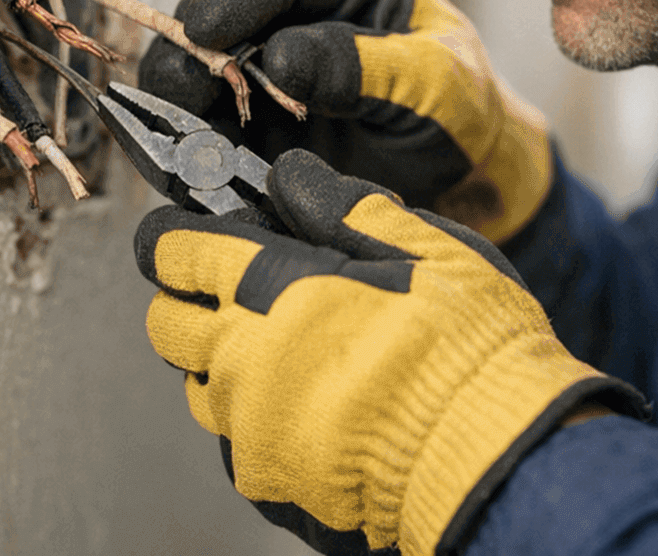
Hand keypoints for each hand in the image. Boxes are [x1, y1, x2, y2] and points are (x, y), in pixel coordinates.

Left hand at [135, 150, 646, 555]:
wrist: (490, 455)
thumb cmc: (466, 346)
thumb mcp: (424, 247)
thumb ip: (345, 207)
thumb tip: (291, 176)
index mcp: (274, 288)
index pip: (175, 250)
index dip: (181, 237)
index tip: (198, 237)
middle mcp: (243, 359)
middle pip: (167, 322)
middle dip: (191, 300)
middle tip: (244, 293)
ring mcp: (248, 426)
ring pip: (198, 383)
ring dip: (224, 362)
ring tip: (292, 354)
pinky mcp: (265, 481)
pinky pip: (233, 439)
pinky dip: (256, 418)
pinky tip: (312, 406)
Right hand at [139, 0, 549, 242]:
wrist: (463, 170)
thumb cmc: (460, 109)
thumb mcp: (433, 83)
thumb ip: (363, 67)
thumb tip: (281, 57)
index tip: (206, 30)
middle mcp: (300, 7)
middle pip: (223, 4)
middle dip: (193, 42)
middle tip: (178, 83)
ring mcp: (268, 58)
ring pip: (200, 57)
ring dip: (182, 89)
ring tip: (178, 124)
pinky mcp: (252, 111)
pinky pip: (205, 112)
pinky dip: (190, 132)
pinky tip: (188, 156)